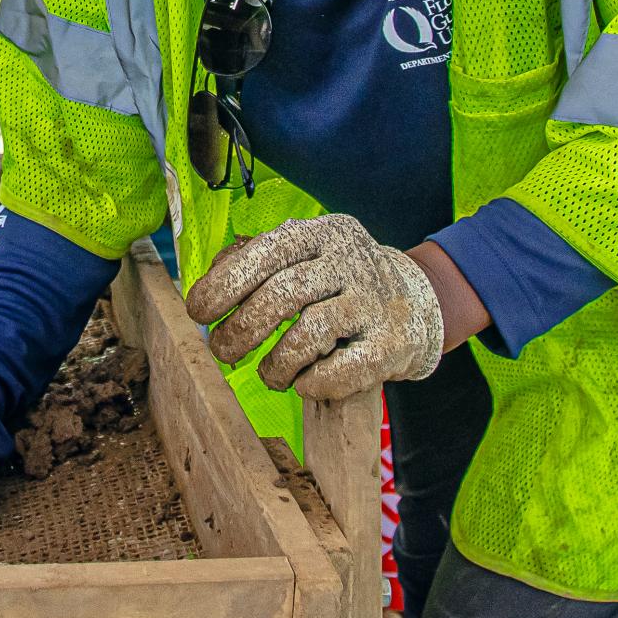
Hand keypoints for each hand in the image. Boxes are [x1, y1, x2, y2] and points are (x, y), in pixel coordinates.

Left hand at [185, 215, 444, 399]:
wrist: (418, 303)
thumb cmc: (337, 283)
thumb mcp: (303, 257)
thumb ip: (255, 262)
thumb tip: (209, 288)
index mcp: (322, 234)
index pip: (266, 252)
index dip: (224, 284)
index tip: (199, 312)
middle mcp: (351, 261)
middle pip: (282, 294)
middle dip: (241, 330)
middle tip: (224, 352)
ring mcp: (375, 302)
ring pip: (310, 333)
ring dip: (276, 363)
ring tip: (269, 374)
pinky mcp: (393, 344)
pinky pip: (342, 370)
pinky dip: (312, 383)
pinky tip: (302, 383)